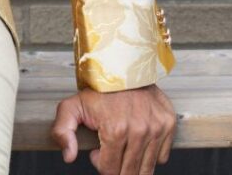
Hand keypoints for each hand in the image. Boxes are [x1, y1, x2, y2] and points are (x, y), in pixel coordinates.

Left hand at [51, 83, 176, 174]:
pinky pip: (161, 158)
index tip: (98, 150)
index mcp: (115, 130)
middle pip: (128, 172)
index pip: (109, 170)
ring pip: (146, 169)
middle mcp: (139, 132)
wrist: (123, 67)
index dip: (100, 163)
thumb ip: (62, 131)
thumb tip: (68, 157)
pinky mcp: (168, 126)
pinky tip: (138, 142)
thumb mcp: (72, 105)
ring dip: (133, 163)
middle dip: (116, 166)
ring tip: (123, 147)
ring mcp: (156, 129)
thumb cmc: (99, 88)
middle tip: (110, 150)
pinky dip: (149, 155)